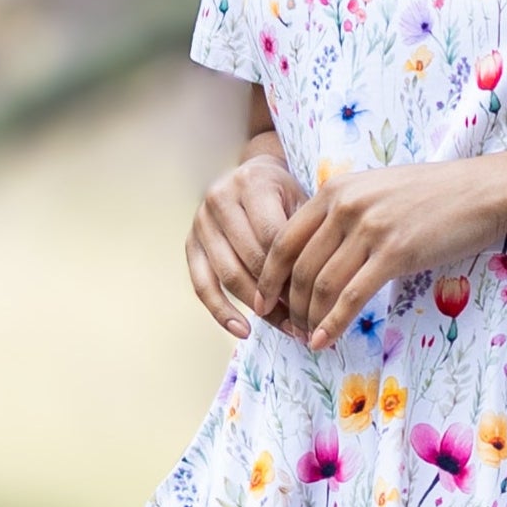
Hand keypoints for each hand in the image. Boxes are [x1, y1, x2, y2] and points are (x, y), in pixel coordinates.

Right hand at [186, 141, 308, 337]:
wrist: (252, 175)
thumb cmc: (283, 194)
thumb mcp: (301, 201)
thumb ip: (306, 235)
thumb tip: (316, 289)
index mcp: (251, 184)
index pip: (272, 237)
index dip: (292, 271)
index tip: (315, 298)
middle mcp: (219, 200)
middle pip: (250, 258)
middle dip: (278, 293)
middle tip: (305, 319)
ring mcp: (201, 223)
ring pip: (227, 274)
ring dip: (256, 307)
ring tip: (285, 327)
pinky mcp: (190, 244)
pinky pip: (201, 285)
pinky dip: (221, 311)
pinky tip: (243, 331)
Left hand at [260, 157, 506, 350]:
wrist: (483, 191)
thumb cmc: (433, 194)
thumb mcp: (376, 190)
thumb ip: (343, 213)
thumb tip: (317, 251)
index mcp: (335, 190)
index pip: (284, 240)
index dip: (268, 277)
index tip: (264, 302)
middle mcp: (345, 206)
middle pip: (299, 267)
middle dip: (288, 305)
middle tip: (288, 328)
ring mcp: (370, 229)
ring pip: (321, 285)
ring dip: (308, 318)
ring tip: (306, 338)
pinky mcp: (395, 253)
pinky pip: (351, 297)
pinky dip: (333, 323)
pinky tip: (324, 340)